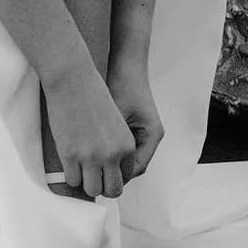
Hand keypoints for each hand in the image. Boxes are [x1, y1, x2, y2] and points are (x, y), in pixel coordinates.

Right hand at [43, 63, 136, 200]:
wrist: (73, 80)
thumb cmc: (92, 96)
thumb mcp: (114, 123)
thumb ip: (116, 146)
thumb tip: (108, 169)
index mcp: (127, 145)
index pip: (126, 176)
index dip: (113, 175)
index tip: (104, 170)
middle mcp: (112, 155)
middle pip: (113, 190)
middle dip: (103, 187)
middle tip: (93, 177)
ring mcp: (91, 157)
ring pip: (91, 190)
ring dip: (86, 184)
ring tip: (81, 171)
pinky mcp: (70, 155)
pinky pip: (72, 180)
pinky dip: (71, 176)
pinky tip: (69, 164)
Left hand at [107, 56, 164, 182]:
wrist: (127, 67)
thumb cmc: (124, 85)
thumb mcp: (115, 116)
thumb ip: (110, 141)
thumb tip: (96, 164)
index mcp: (152, 135)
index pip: (137, 167)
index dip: (118, 176)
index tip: (99, 180)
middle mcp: (151, 137)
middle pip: (134, 167)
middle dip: (116, 173)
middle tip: (95, 177)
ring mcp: (144, 133)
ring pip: (129, 160)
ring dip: (114, 164)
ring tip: (95, 167)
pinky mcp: (135, 129)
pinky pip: (125, 150)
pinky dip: (113, 154)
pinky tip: (98, 153)